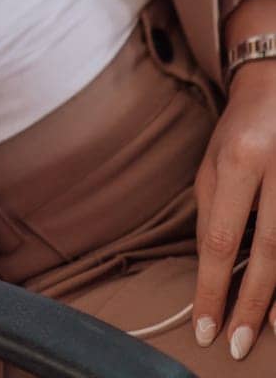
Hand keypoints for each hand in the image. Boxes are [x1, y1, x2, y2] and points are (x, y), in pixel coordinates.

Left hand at [192, 66, 275, 359]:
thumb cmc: (240, 129)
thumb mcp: (213, 163)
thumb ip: (210, 215)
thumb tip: (209, 271)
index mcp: (241, 160)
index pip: (223, 239)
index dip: (213, 289)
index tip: (205, 327)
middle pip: (270, 254)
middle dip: (251, 306)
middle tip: (236, 346)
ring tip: (270, 334)